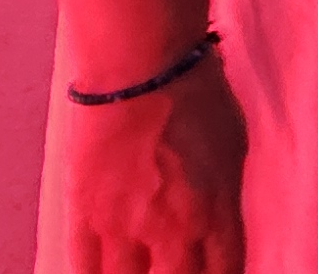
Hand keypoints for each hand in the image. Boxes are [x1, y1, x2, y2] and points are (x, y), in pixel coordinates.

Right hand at [55, 60, 246, 273]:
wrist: (142, 64)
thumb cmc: (197, 95)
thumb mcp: (234, 150)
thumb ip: (225, 199)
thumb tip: (219, 228)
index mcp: (216, 215)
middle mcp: (171, 231)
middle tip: (174, 267)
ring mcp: (123, 226)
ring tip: (139, 270)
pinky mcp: (84, 213)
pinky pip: (84, 267)